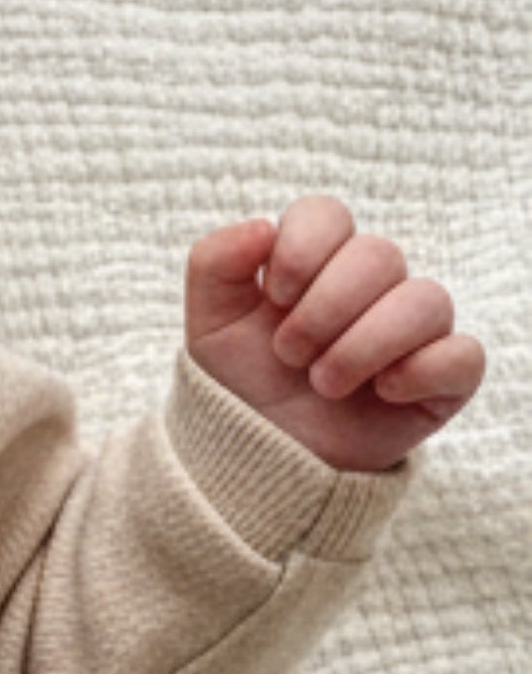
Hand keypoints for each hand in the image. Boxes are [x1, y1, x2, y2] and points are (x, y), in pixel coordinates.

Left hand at [184, 200, 484, 474]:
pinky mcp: (443, 378)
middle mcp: (374, 287)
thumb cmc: (241, 384)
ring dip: (362, 345)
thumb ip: (214, 264)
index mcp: (318, 263)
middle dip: (322, 310)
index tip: (275, 296)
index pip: (326, 214)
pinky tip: (382, 392)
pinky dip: (421, 372)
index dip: (301, 249)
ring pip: (426, 300)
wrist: (258, 459)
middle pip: (379, 254)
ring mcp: (414, 330)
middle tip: (289, 354)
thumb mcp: (210, 327)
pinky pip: (463, 355)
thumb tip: (262, 227)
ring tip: (322, 384)